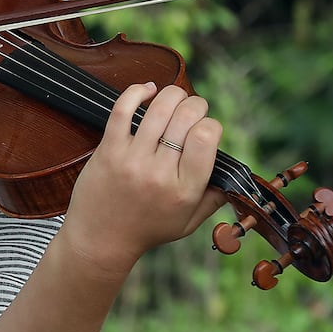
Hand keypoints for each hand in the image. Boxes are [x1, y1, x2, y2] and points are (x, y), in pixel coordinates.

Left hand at [62, 82, 225, 273]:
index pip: (207, 137)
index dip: (210, 124)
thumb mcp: (187, 223)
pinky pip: (122, 110)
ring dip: (171, 94)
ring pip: (158, 109)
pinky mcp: (108, 151)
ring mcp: (132, 160)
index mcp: (185, 189)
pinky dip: (136, 92)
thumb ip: (213, 200)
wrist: (100, 240)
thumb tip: (232, 177)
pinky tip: (146, 90)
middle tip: (191, 109)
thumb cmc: (146, 231)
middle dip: (195, 104)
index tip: (204, 128)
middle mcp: (160, 173)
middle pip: (185, 117)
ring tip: (173, 97)